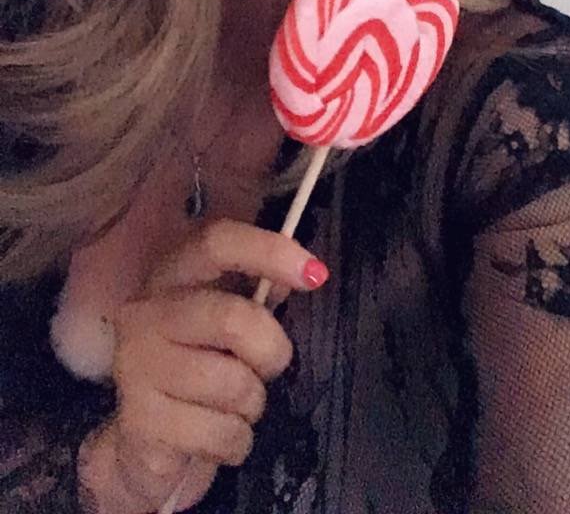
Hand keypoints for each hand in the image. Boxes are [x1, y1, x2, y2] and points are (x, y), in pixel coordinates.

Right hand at [85, 218, 328, 511]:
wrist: (145, 444)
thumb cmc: (197, 368)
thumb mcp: (227, 323)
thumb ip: (260, 293)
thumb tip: (302, 272)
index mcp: (171, 275)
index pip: (217, 243)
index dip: (269, 250)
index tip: (315, 275)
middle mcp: (145, 313)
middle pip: (233, 319)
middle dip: (271, 351)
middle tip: (268, 367)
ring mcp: (136, 367)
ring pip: (233, 385)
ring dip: (251, 406)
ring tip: (232, 407)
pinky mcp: (139, 424)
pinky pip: (222, 434)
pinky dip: (236, 443)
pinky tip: (215, 437)